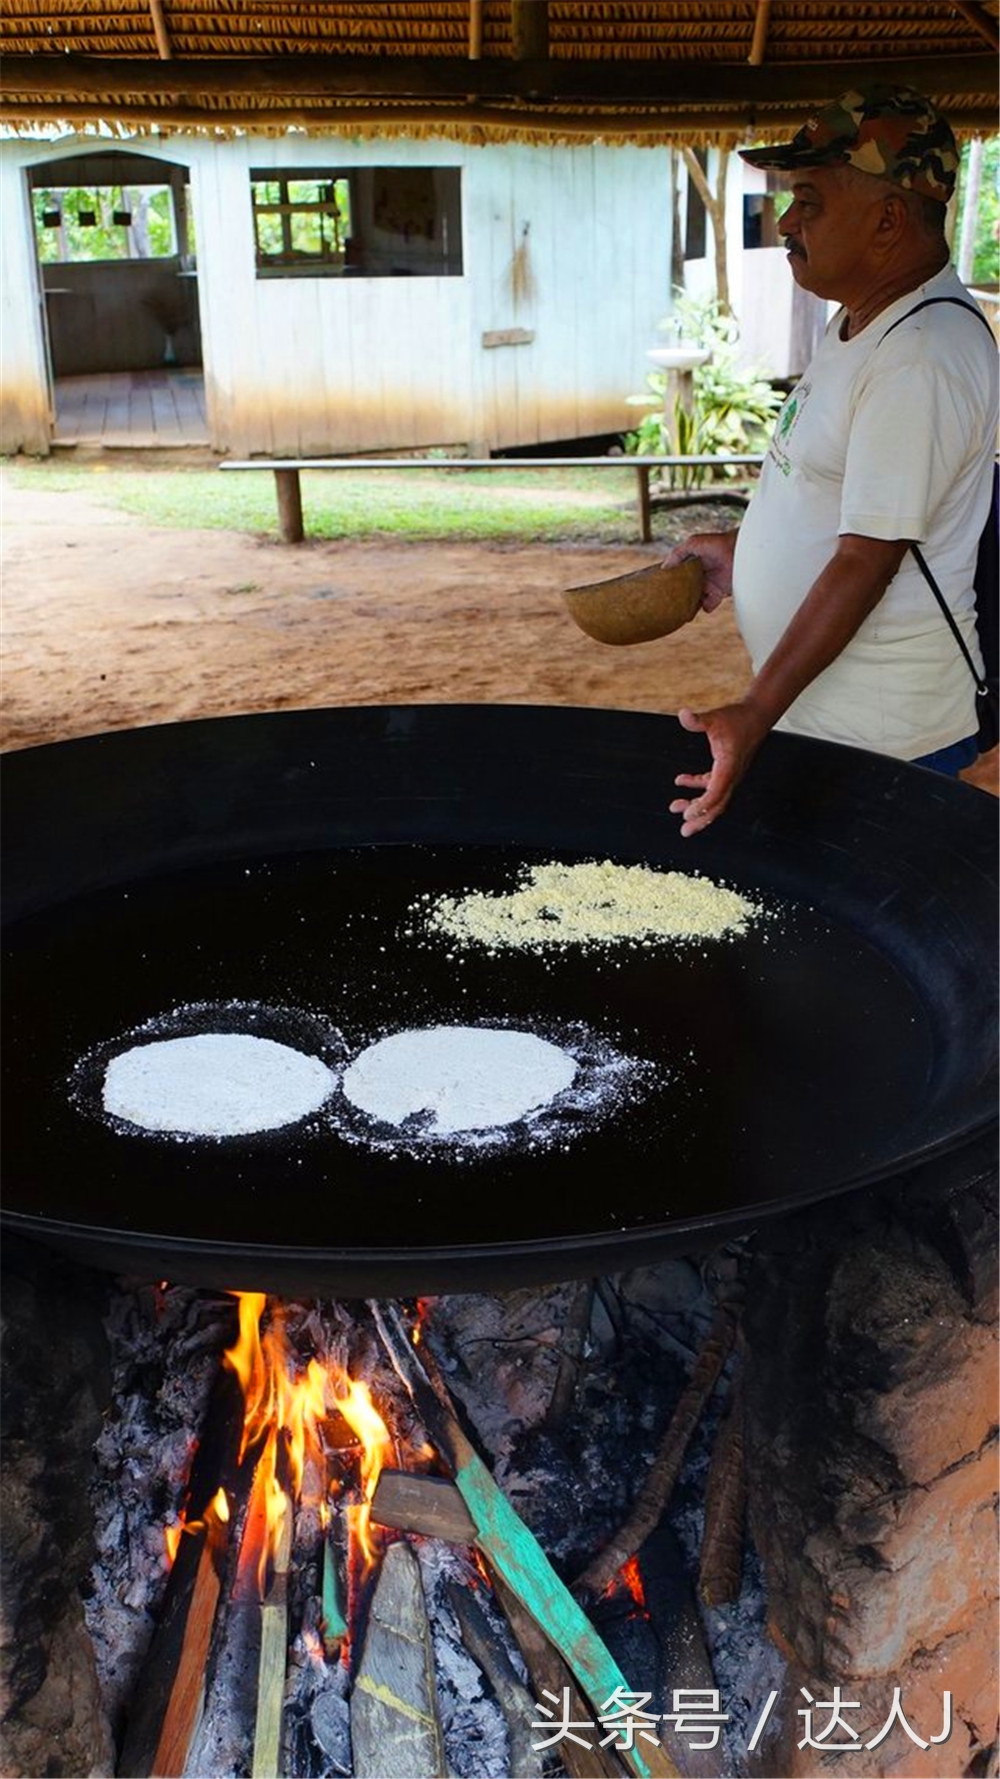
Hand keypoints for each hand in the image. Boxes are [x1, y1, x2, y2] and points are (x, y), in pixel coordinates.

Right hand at [660, 530, 737, 613]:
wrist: (740, 552)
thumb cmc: (718, 543)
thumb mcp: (694, 543)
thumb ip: (678, 553)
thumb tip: (664, 567)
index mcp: (691, 564)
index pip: (677, 574)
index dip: (669, 581)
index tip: (659, 588)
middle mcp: (699, 575)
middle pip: (685, 589)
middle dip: (678, 596)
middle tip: (668, 604)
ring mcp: (709, 584)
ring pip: (695, 599)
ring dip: (688, 605)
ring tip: (680, 611)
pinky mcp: (719, 592)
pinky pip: (708, 605)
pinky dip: (705, 607)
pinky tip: (701, 605)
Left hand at [669, 702, 768, 836]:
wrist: (757, 716)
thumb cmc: (738, 718)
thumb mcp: (715, 718)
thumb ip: (698, 720)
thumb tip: (683, 714)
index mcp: (729, 766)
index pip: (716, 793)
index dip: (701, 805)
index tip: (686, 814)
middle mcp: (731, 775)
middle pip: (717, 805)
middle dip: (700, 819)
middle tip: (684, 830)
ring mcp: (730, 774)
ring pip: (714, 798)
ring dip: (697, 806)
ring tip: (676, 808)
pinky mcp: (727, 770)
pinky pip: (712, 786)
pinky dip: (697, 787)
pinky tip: (680, 781)